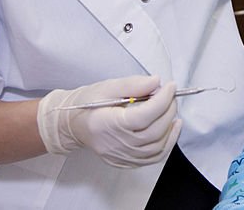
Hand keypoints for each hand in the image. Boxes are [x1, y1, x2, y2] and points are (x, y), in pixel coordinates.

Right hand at [37, 75, 180, 167]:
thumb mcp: (107, 86)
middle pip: (152, 133)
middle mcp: (113, 144)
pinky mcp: (125, 162)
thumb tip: (156, 82)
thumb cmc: (88, 103)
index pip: (142, 117)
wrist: (72, 123)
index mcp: (106, 124)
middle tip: (171, 95)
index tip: (170, 86)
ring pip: (156, 148)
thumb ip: (132, 84)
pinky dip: (166, 143)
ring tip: (171, 109)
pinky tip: (170, 128)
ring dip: (170, 127)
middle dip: (168, 110)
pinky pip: (152, 158)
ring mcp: (120, 156)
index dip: (161, 101)